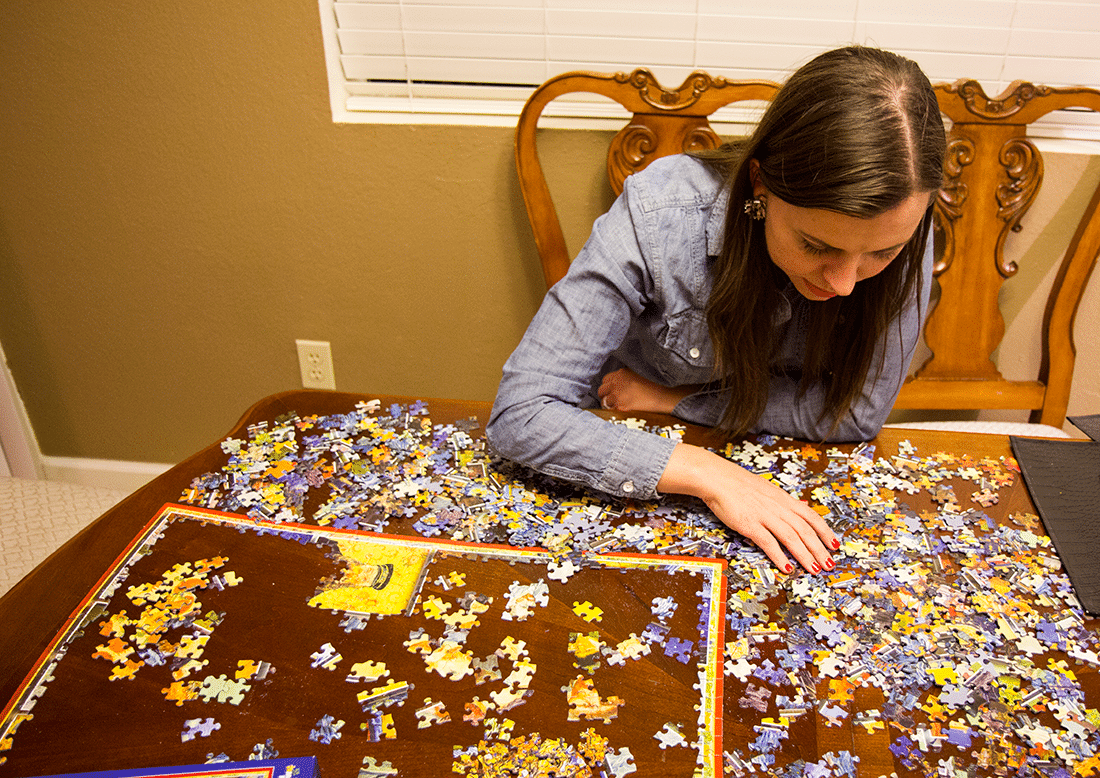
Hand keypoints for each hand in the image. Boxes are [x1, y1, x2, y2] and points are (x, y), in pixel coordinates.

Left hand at [597, 368, 696, 414]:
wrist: (665, 397)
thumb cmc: (656, 386)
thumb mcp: (640, 374)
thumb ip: (628, 376)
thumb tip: (623, 381)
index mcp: (622, 374)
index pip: (606, 379)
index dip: (609, 386)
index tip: (613, 391)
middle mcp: (617, 383)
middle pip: (602, 390)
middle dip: (606, 395)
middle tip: (613, 400)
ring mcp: (617, 395)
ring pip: (604, 401)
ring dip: (609, 404)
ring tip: (618, 408)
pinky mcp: (620, 407)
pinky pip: (610, 410)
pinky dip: (613, 412)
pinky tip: (621, 413)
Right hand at [657, 443, 837, 572]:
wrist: (718, 479)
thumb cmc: (739, 484)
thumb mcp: (769, 489)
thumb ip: (786, 501)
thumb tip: (802, 506)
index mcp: (784, 499)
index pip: (811, 517)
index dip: (825, 532)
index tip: (835, 544)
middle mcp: (778, 508)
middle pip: (805, 530)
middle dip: (820, 549)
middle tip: (829, 564)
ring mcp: (765, 516)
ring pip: (792, 538)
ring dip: (805, 555)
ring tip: (814, 569)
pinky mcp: (750, 524)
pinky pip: (769, 543)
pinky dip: (780, 556)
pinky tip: (787, 567)